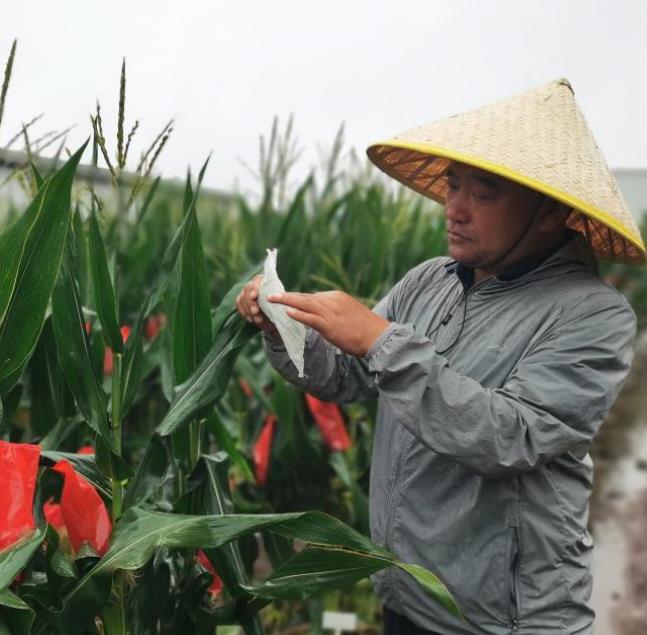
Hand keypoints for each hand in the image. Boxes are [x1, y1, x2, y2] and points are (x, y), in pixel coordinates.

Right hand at [235, 275, 278, 337]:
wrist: (276, 319)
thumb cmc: (280, 308)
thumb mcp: (281, 304)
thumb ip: (278, 299)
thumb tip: (277, 298)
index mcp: (265, 281)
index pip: (257, 280)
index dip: (255, 287)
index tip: (254, 296)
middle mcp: (254, 284)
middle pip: (247, 289)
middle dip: (251, 302)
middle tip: (255, 312)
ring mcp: (246, 292)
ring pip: (242, 298)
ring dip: (248, 310)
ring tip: (258, 320)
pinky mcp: (241, 300)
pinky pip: (239, 304)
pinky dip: (244, 312)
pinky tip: (252, 319)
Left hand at [268, 290, 389, 356]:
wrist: (378, 337)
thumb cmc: (365, 329)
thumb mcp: (348, 314)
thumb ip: (334, 311)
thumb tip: (321, 315)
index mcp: (337, 297)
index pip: (313, 296)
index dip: (296, 299)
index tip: (284, 300)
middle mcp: (332, 301)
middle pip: (305, 297)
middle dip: (286, 296)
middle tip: (270, 294)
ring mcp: (331, 312)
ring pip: (304, 303)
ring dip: (286, 301)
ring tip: (271, 299)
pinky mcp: (330, 325)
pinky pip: (310, 318)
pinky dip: (298, 314)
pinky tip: (287, 312)